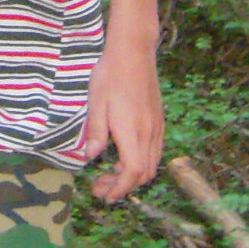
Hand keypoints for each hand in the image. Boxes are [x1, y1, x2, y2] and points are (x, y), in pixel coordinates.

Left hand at [80, 38, 163, 202]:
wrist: (134, 52)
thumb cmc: (110, 75)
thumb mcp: (96, 103)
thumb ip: (96, 133)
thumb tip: (90, 157)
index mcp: (132, 132)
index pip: (132, 172)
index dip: (120, 189)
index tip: (105, 195)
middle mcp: (149, 133)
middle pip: (144, 173)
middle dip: (124, 186)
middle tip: (101, 187)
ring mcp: (156, 127)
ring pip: (151, 164)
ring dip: (132, 175)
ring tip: (110, 174)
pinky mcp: (158, 120)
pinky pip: (154, 151)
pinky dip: (140, 161)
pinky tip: (123, 155)